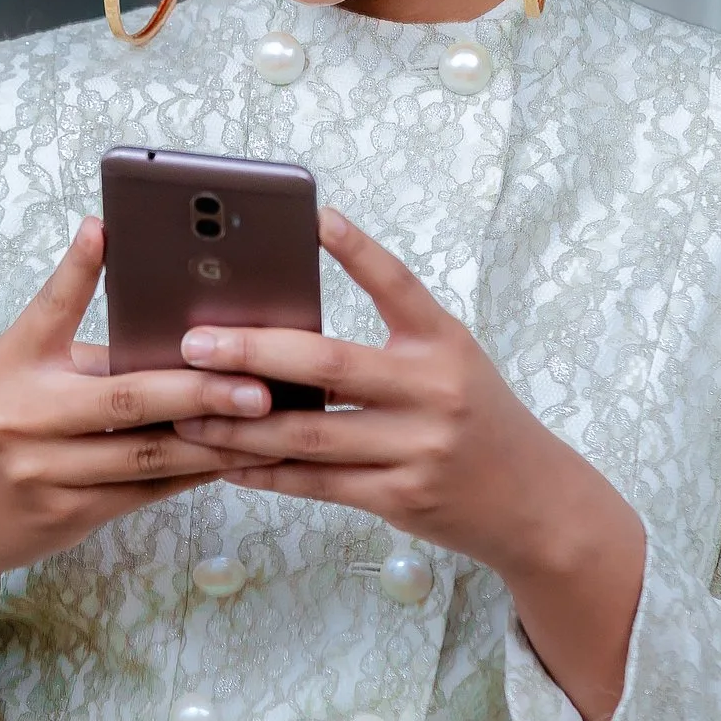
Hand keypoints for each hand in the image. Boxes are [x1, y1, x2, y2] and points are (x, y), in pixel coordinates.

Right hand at [0, 217, 282, 682]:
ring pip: (146, 456)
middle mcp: (26, 419)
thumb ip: (66, 331)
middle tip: (258, 384)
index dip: (76, 269)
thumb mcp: (12, 364)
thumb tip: (148, 296)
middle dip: (199, 391)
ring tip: (267, 423)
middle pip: (124, 401)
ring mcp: (48, 474)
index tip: (107, 230)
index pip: (48, 309)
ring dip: (213, 440)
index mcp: (12, 366)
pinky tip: (233, 456)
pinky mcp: (72, 516)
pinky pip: (145, 491)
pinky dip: (192, 472)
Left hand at [172, 207, 645, 720]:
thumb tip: (292, 318)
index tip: (315, 218)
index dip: (357, 251)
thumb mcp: (450, 362)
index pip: (398, 285)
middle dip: (253, 351)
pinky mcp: (401, 498)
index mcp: (444, 344)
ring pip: (310, 434)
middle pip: (329, 365)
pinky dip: (266, 472)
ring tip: (185, 411)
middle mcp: (434, 392)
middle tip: (194, 342)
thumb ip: (390, 338)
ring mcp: (418, 449)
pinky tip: (225, 461)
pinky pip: (318, 483)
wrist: (535, 502)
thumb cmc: (475, 418)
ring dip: (239, 425)